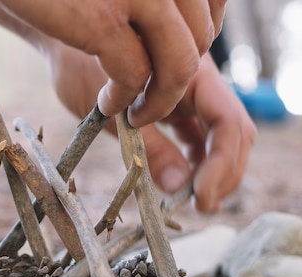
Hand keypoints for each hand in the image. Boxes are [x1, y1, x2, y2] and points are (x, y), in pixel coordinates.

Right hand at [0, 0, 225, 124]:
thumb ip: (158, 13)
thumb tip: (198, 53)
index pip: (214, 6)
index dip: (200, 39)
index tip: (173, 60)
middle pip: (201, 39)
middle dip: (177, 80)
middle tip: (149, 98)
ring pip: (179, 65)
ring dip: (159, 102)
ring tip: (135, 114)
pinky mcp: (103, 18)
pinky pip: (135, 76)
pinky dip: (122, 100)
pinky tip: (105, 104)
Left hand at [45, 43, 255, 212]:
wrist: (66, 45)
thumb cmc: (82, 68)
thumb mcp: (113, 115)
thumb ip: (149, 149)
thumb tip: (176, 186)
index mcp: (191, 71)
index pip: (228, 121)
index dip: (220, 162)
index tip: (199, 195)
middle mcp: (199, 82)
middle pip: (235, 131)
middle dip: (225, 172)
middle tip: (203, 206)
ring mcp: (191, 95)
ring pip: (222, 136)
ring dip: (215, 171)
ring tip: (196, 202)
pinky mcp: (177, 107)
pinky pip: (199, 136)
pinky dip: (197, 161)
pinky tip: (184, 183)